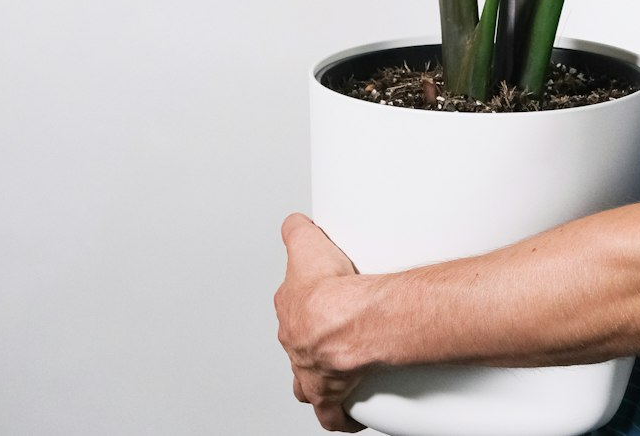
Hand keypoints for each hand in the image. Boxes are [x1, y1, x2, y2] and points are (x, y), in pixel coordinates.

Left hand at [275, 213, 366, 431]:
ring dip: (315, 376)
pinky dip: (340, 416)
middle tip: (334, 327)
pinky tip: (350, 414)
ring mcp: (311, 370)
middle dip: (309, 338)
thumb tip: (293, 222)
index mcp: (289, 311)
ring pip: (305, 380)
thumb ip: (296, 229)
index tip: (318, 293)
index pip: (290, 305)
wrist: (348, 320)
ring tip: (333, 370)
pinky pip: (331, 413)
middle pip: (298, 342)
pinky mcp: (331, 393)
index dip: (303, 300)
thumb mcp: (306, 242)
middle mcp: (296, 343)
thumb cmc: (329, 287)